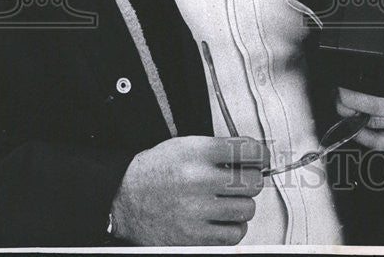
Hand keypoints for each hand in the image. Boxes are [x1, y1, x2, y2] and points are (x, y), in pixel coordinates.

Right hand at [109, 135, 268, 244]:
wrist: (123, 199)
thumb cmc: (154, 172)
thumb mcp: (185, 145)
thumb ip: (220, 148)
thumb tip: (254, 156)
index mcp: (198, 154)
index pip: (249, 151)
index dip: (260, 154)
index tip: (260, 158)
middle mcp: (199, 181)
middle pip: (253, 182)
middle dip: (251, 180)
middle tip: (242, 180)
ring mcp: (197, 212)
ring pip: (247, 209)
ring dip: (242, 205)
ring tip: (229, 201)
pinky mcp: (194, 238)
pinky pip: (234, 234)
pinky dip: (234, 227)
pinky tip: (223, 219)